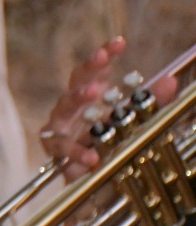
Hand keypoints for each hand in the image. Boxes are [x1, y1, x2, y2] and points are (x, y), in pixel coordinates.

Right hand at [40, 37, 178, 181]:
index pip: (97, 69)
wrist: (93, 183)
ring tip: (93, 93)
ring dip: (78, 96)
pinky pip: (62, 146)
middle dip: (89, 67)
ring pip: (64, 105)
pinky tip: (91, 156)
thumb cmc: (108, 145)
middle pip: (77, 79)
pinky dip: (76, 150)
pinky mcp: (54, 147)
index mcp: (93, 95)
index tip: (118, 42)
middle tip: (101, 57)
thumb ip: (151, 103)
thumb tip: (170, 80)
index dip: (105, 54)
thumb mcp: (134, 123)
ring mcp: (61, 124)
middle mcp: (75, 105)